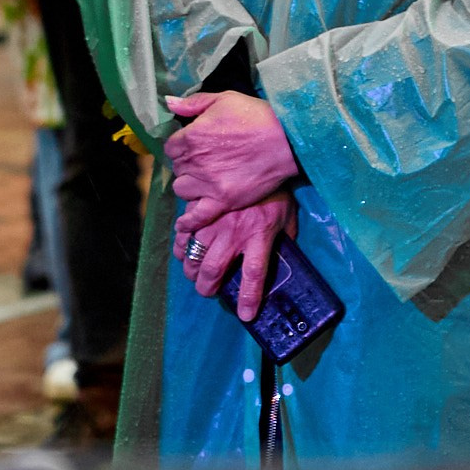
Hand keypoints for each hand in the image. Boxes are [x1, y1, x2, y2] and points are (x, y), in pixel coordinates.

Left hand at [165, 90, 297, 226]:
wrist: (286, 140)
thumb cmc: (256, 116)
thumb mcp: (224, 99)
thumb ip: (193, 103)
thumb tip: (169, 104)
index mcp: (192, 136)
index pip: (171, 147)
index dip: (181, 145)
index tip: (194, 145)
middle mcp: (195, 161)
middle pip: (177, 168)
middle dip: (187, 164)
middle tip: (204, 161)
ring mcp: (208, 183)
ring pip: (182, 189)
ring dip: (190, 185)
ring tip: (204, 180)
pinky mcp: (223, 200)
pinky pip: (197, 216)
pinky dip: (189, 221)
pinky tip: (185, 223)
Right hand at [178, 192, 296, 320]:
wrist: (260, 154)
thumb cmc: (277, 188)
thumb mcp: (288, 215)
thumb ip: (285, 237)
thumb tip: (284, 254)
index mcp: (259, 237)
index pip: (254, 276)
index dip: (248, 298)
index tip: (245, 315)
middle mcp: (234, 234)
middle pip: (214, 271)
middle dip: (207, 288)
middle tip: (208, 291)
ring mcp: (214, 222)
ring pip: (195, 256)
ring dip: (192, 271)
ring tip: (195, 274)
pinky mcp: (200, 209)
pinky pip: (184, 233)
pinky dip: (181, 246)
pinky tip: (183, 251)